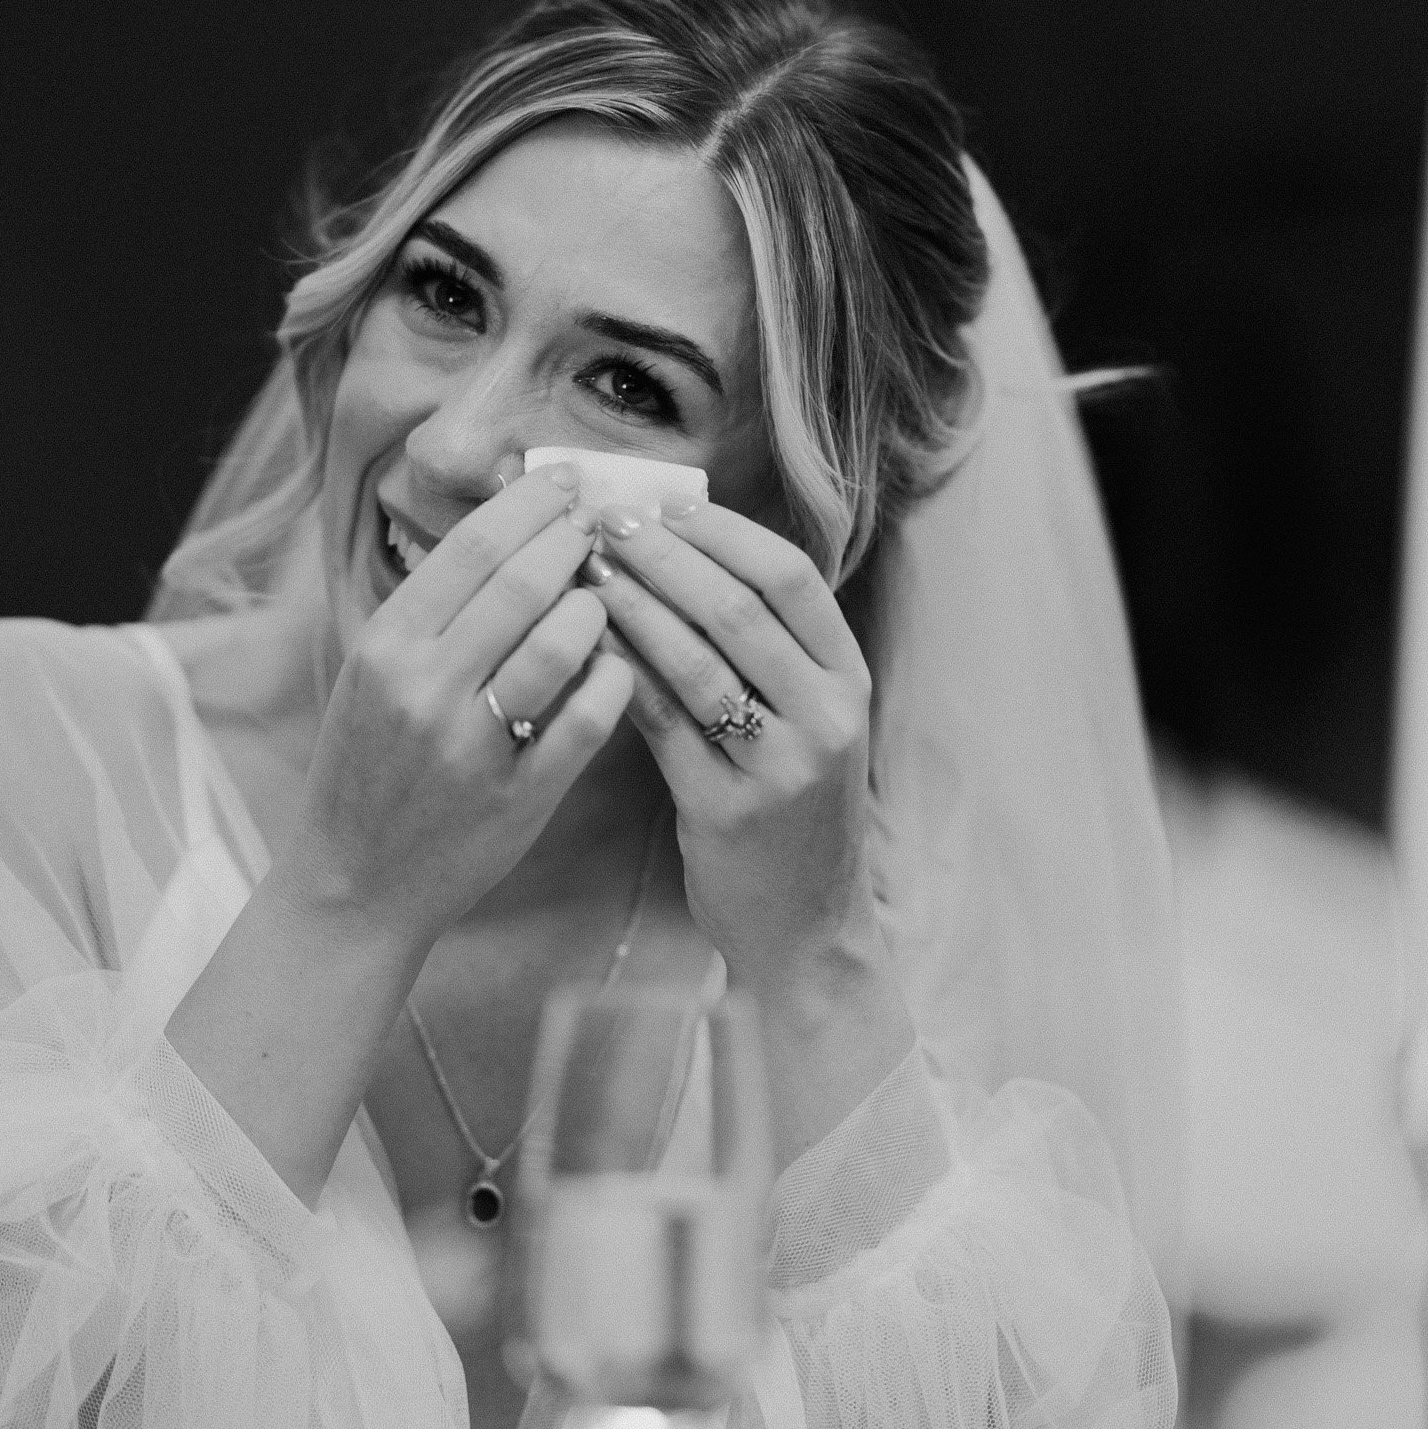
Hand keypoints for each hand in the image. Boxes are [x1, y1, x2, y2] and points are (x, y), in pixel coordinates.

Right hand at [284, 467, 634, 948]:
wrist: (353, 885)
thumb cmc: (369, 766)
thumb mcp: (373, 674)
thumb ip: (432, 608)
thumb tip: (507, 527)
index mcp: (386, 645)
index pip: (472, 545)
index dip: (531, 504)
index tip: (566, 484)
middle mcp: (424, 688)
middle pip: (523, 581)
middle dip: (575, 542)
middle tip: (602, 526)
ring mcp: (472, 746)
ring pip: (562, 643)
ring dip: (597, 611)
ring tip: (602, 603)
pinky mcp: (518, 798)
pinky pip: (588, 719)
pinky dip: (612, 683)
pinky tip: (613, 671)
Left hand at [588, 504, 880, 996]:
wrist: (804, 925)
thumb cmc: (788, 806)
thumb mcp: (804, 721)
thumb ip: (763, 648)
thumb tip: (680, 546)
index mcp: (847, 680)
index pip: (790, 577)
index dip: (722, 532)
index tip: (662, 503)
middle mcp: (826, 717)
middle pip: (738, 610)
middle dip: (664, 556)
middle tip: (603, 521)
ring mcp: (782, 767)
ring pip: (695, 662)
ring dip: (632, 606)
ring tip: (583, 570)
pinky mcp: (727, 810)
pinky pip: (660, 724)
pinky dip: (618, 675)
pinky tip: (581, 645)